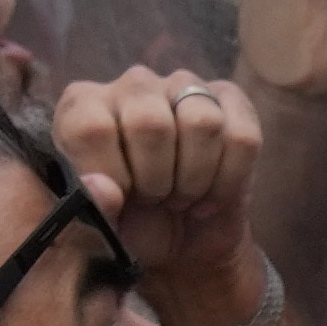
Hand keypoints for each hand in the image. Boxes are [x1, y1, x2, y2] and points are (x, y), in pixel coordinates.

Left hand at [50, 69, 279, 325]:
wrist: (183, 240)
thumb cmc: (132, 225)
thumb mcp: (103, 227)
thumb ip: (93, 209)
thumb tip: (102, 188)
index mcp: (84, 106)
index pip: (92, 127)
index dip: (112, 174)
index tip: (121, 198)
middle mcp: (131, 85)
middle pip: (150, 122)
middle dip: (158, 179)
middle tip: (155, 199)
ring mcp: (183, 86)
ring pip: (202, 123)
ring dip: (195, 178)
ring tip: (182, 195)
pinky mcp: (229, 99)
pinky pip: (242, 137)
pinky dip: (229, 179)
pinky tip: (212, 193)